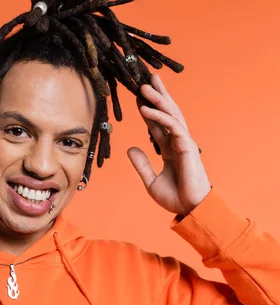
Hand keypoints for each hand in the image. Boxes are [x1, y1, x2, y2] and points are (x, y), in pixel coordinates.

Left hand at [127, 74, 210, 215]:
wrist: (190, 210)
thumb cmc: (175, 198)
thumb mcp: (151, 181)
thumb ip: (141, 164)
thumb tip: (129, 148)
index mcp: (170, 149)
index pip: (157, 125)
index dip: (148, 111)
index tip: (137, 99)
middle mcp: (177, 142)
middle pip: (167, 113)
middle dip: (158, 95)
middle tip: (146, 79)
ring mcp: (183, 143)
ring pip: (171, 114)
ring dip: (158, 99)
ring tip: (143, 87)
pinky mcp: (187, 147)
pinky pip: (172, 126)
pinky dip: (158, 116)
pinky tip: (144, 109)